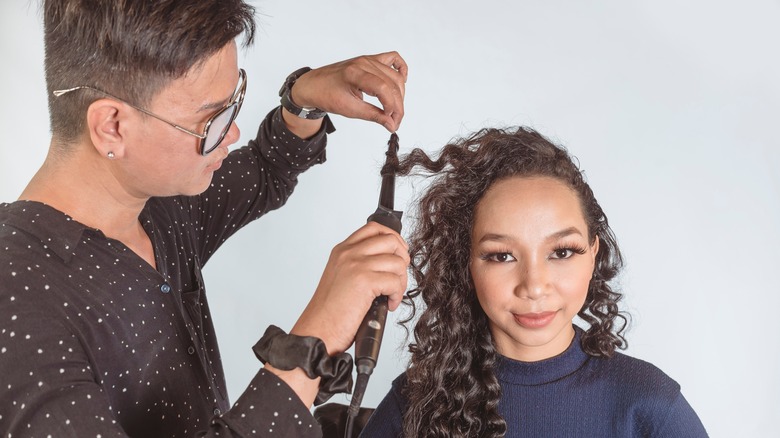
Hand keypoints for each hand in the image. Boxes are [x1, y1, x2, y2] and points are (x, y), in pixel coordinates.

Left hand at [290, 51, 407, 131]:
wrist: (313, 85)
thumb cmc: (326, 96)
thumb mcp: (349, 110)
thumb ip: (373, 115)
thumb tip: (391, 125)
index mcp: (354, 73)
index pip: (383, 88)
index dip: (391, 106)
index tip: (391, 121)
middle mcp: (363, 63)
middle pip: (392, 83)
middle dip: (397, 105)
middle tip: (394, 122)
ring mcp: (368, 59)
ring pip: (395, 75)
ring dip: (399, 94)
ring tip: (394, 110)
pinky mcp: (370, 60)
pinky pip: (393, 59)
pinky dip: (401, 70)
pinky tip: (402, 82)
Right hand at [291, 221, 409, 354]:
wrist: (318, 331)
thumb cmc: (330, 312)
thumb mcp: (341, 277)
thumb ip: (359, 264)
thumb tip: (389, 261)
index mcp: (342, 250)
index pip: (374, 228)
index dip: (393, 238)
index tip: (399, 253)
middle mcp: (348, 254)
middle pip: (391, 240)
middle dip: (402, 259)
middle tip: (397, 278)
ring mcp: (356, 265)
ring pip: (398, 262)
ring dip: (401, 281)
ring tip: (391, 295)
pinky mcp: (364, 281)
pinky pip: (395, 281)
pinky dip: (397, 295)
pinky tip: (388, 304)